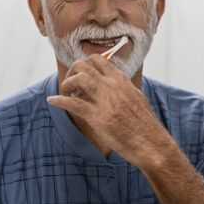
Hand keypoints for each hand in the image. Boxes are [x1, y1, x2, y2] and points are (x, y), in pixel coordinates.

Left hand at [46, 54, 170, 165]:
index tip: (80, 74)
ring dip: (66, 84)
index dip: (84, 64)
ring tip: (66, 93)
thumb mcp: (137, 99)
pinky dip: (59, 101)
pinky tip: (52, 101)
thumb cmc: (145, 124)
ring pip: (78, 79)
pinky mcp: (98, 117)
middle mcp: (112, 86)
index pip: (98, 60)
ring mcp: (104, 100)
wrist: (151, 143)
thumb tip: (116, 83)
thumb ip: (124, 88)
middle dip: (72, 71)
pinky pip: (72, 104)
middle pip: (84, 65)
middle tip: (70, 84)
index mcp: (121, 80)